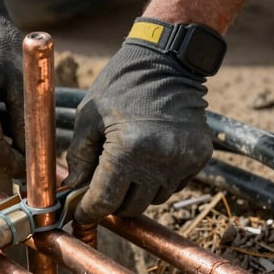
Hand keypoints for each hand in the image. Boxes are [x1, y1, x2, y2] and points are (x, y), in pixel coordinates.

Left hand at [65, 26, 212, 220]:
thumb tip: (73, 190)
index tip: (80, 211)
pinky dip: (159, 179)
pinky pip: (174, 184)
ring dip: (137, 191)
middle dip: (112, 201)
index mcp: (127, 149)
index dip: (89, 210)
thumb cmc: (121, 85)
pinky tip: (150, 157)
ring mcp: (183, 160)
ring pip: (154, 198)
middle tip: (101, 187)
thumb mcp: (89, 117)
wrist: (167, 61)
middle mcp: (159, 160)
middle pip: (130, 206)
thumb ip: (79, 157)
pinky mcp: (199, 156)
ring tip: (127, 166)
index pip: (105, 200)